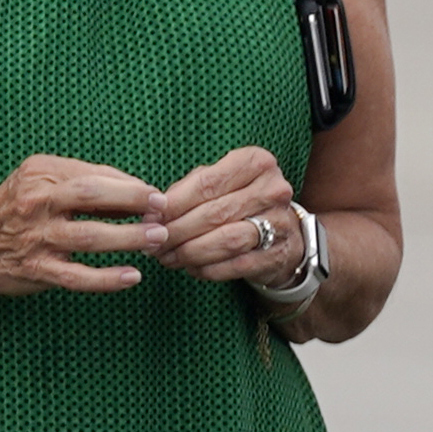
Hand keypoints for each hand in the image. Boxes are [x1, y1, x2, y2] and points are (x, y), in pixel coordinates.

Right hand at [0, 155, 168, 295]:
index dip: (131, 186)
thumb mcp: (40, 182)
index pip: (94, 176)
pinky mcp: (37, 269)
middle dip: (134, 204)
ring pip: (91, 237)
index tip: (157, 196)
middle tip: (163, 213)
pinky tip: (132, 277)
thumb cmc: (15, 209)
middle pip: (94, 197)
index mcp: (42, 174)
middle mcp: (37, 202)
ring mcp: (36, 237)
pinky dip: (108, 279)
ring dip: (129, 239)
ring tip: (156, 240)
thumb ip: (82, 182)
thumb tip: (134, 190)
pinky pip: (79, 276)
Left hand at [146, 144, 307, 289]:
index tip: (150, 218)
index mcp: (255, 162)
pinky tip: (191, 268)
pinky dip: (208, 269)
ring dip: (190, 252)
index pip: (206, 183)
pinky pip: (236, 265)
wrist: (282, 231)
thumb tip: (153, 212)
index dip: (174, 204)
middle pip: (214, 213)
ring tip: (168, 257)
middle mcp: (273, 189)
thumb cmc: (239, 200)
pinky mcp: (278, 253)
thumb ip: (186, 191)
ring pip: (226, 240)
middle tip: (154, 243)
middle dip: (178, 231)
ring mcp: (280, 222)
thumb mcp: (218, 183)